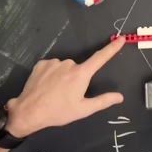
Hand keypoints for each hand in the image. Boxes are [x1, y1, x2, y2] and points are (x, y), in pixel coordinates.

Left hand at [5, 37, 126, 137]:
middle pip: (78, 68)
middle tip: (68, 95)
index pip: (100, 58)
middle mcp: (68, 64)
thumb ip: (103, 101)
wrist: (30, 111)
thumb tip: (120, 96)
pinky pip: (52, 67)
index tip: (121, 39)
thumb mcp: (83, 109)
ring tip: (55, 93)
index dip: (112, 48)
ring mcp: (53, 63)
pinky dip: (51, 75)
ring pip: (64, 68)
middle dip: (76, 79)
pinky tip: (46, 87)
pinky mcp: (41, 64)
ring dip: (63, 77)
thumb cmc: (59, 112)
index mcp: (81, 74)